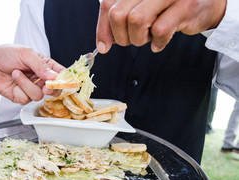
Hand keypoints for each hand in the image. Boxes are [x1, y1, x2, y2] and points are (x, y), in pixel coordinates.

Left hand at [0, 44, 63, 103]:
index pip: (61, 74)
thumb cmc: (6, 54)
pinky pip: (27, 98)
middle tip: (47, 86)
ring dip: (27, 84)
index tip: (63, 81)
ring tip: (16, 72)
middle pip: (55, 90)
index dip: (64, 79)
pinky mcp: (21, 97)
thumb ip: (41, 66)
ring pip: (39, 95)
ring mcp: (31, 89)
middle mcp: (40, 79)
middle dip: (52, 89)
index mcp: (45, 66)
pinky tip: (14, 78)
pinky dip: (20, 87)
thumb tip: (54, 77)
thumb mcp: (26, 54)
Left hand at [96, 0, 226, 52]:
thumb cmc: (169, 7)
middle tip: (133, 39)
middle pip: (118, 14)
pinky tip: (159, 43)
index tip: (104, 46)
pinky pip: (160, 31)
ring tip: (149, 37)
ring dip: (139, 39)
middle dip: (122, 36)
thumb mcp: (140, 10)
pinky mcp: (185, 6)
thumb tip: (103, 44)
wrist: (206, 3)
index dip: (103, 28)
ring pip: (136, 21)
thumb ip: (119, 21)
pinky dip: (157, 43)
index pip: (108, 4)